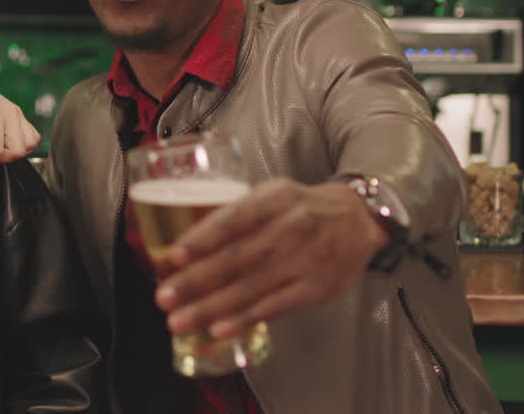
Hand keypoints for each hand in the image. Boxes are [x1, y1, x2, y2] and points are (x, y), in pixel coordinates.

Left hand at [154, 180, 388, 339]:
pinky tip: (220, 329)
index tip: (174, 257)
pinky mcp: (316, 288)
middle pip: (236, 259)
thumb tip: (187, 246)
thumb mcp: (273, 195)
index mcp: (274, 199)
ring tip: (180, 321)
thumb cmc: (302, 208)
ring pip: (250, 287)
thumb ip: (237, 215)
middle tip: (164, 298)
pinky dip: (244, 319)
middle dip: (195, 281)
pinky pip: (274, 306)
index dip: (202, 239)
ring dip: (211, 307)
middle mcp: (290, 227)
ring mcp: (305, 260)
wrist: (359, 219)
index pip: (232, 219)